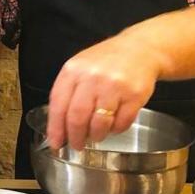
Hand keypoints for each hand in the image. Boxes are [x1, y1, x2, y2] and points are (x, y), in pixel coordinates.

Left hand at [45, 32, 163, 150]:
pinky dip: (115, 130)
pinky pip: (121, 123)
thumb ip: (67, 92)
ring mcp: (114, 86)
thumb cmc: (105, 62)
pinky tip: (113, 125)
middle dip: (75, 137)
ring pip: (99, 124)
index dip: (55, 128)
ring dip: (96, 135)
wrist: (139, 49)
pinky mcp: (134, 95)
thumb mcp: (79, 68)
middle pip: (77, 117)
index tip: (56, 142)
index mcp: (74, 70)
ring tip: (95, 135)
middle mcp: (93, 77)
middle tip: (76, 145)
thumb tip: (57, 126)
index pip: (58, 104)